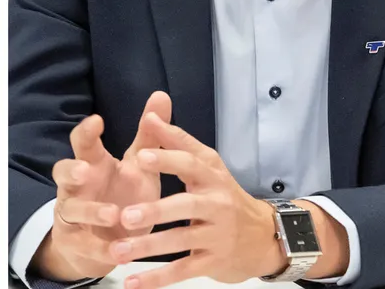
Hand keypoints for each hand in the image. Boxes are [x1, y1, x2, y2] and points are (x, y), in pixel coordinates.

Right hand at [33, 92, 171, 281]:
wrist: (110, 241)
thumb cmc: (124, 195)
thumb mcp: (139, 166)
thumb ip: (149, 134)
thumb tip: (161, 94)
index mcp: (93, 164)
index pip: (83, 143)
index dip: (87, 132)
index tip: (97, 120)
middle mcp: (77, 186)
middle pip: (62, 172)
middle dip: (71, 171)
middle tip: (86, 171)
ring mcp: (74, 214)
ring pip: (71, 209)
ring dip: (91, 211)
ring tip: (113, 214)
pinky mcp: (78, 242)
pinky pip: (86, 246)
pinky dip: (101, 249)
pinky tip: (118, 252)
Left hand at [107, 113, 284, 288]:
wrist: (267, 238)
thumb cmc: (224, 194)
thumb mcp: (208, 165)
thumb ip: (177, 141)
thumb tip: (150, 114)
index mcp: (211, 177)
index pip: (189, 164)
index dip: (166, 159)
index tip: (139, 156)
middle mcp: (217, 205)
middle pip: (184, 206)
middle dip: (154, 211)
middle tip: (124, 215)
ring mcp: (216, 236)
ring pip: (180, 242)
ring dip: (147, 248)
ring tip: (117, 252)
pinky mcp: (213, 263)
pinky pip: (183, 270)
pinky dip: (157, 279)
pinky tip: (132, 283)